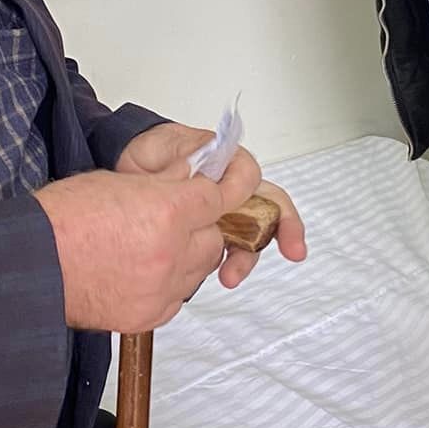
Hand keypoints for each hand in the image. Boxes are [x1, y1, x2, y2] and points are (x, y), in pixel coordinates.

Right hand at [35, 168, 254, 332]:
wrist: (31, 264)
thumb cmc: (62, 218)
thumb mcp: (119, 181)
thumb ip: (164, 185)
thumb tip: (192, 181)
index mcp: (166, 211)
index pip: (220, 196)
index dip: (219, 189)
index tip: (220, 186)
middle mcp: (171, 252)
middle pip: (215, 238)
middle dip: (201, 226)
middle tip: (174, 220)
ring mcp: (161, 288)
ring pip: (200, 269)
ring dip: (188, 257)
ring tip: (152, 246)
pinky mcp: (149, 315)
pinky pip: (178, 296)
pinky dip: (169, 284)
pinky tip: (141, 270)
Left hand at [117, 123, 306, 289]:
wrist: (134, 171)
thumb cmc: (156, 154)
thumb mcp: (171, 151)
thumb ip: (193, 163)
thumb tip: (206, 180)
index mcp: (228, 163)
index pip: (251, 175)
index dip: (248, 190)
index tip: (232, 203)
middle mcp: (234, 189)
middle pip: (269, 208)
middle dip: (286, 230)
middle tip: (294, 250)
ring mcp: (227, 213)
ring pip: (252, 236)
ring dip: (247, 258)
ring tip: (231, 276)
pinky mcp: (213, 234)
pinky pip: (229, 251)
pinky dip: (228, 265)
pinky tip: (221, 275)